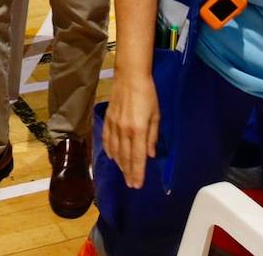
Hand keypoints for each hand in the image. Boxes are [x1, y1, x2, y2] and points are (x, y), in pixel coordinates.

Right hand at [102, 72, 158, 188]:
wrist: (129, 76)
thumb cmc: (148, 94)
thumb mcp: (156, 115)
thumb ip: (153, 136)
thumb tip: (150, 155)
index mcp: (138, 130)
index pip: (137, 157)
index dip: (137, 173)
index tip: (137, 185)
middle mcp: (124, 131)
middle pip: (125, 157)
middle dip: (128, 173)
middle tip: (131, 185)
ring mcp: (113, 125)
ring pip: (115, 151)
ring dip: (120, 164)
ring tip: (124, 174)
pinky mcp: (107, 119)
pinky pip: (106, 139)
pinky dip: (109, 150)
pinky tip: (112, 157)